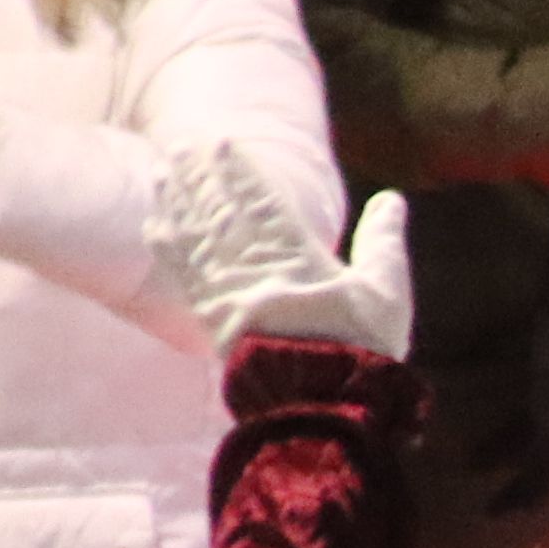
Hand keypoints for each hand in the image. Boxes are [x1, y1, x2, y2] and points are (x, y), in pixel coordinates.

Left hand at [148, 141, 411, 355]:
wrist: (323, 405)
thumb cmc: (361, 348)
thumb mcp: (386, 293)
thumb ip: (384, 242)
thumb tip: (392, 200)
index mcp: (298, 260)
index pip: (261, 203)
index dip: (240, 171)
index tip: (222, 143)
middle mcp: (255, 271)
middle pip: (221, 213)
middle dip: (201, 176)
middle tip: (182, 146)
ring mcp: (230, 295)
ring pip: (197, 237)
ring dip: (178, 201)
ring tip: (163, 171)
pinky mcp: (214, 320)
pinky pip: (185, 275)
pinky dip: (169, 247)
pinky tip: (155, 225)